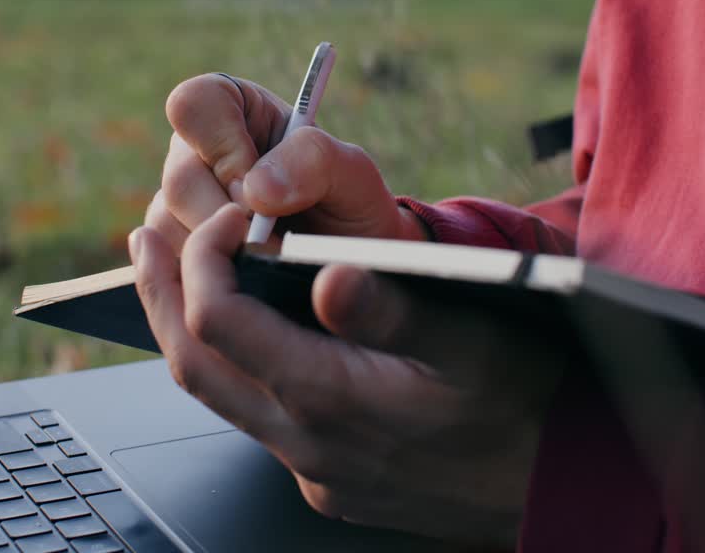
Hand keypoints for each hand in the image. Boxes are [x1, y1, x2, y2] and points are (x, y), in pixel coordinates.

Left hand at [129, 204, 562, 546]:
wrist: (563, 486)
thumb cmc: (531, 403)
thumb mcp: (478, 342)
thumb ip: (398, 311)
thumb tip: (328, 278)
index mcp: (334, 397)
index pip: (223, 321)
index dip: (206, 258)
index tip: (224, 217)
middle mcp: (309, 444)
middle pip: (195, 364)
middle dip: (163, 295)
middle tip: (141, 241)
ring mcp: (315, 470)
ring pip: (218, 397)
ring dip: (187, 332)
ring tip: (169, 280)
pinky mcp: (329, 483)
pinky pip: (257, 423)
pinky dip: (231, 369)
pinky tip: (242, 336)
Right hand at [144, 73, 425, 252]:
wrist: (348, 262)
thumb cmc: (348, 203)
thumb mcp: (351, 172)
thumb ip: (313, 161)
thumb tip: (253, 191)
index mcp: (231, 109)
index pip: (195, 104)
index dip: (222, 146)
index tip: (257, 189)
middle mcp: (194, 152)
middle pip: (180, 178)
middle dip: (230, 218)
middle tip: (276, 240)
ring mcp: (177, 203)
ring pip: (170, 225)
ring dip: (224, 252)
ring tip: (273, 258)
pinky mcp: (174, 248)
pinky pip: (172, 265)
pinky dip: (214, 276)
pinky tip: (251, 275)